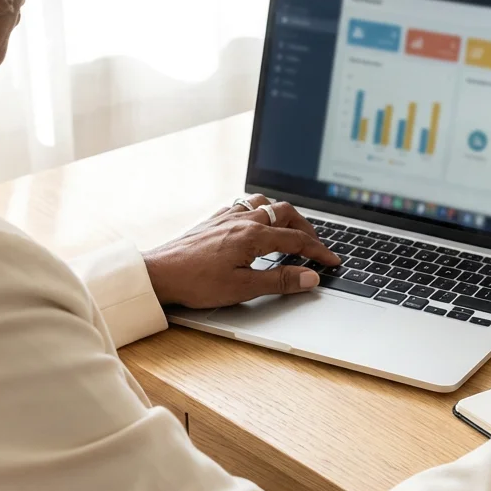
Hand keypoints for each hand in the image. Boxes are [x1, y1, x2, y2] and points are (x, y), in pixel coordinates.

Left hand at [143, 195, 340, 308]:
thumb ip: (280, 281)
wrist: (159, 274)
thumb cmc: (196, 282)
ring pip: (264, 202)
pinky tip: (256, 223)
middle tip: (315, 245)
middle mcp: (242, 219)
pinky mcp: (214, 220)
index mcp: (253, 235)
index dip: (319, 252)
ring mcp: (226, 216)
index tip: (332, 262)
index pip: (297, 240)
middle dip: (306, 227)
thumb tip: (310, 278)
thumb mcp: (243, 288)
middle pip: (285, 212)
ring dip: (282, 213)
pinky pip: (244, 205)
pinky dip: (260, 211)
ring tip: (290, 228)